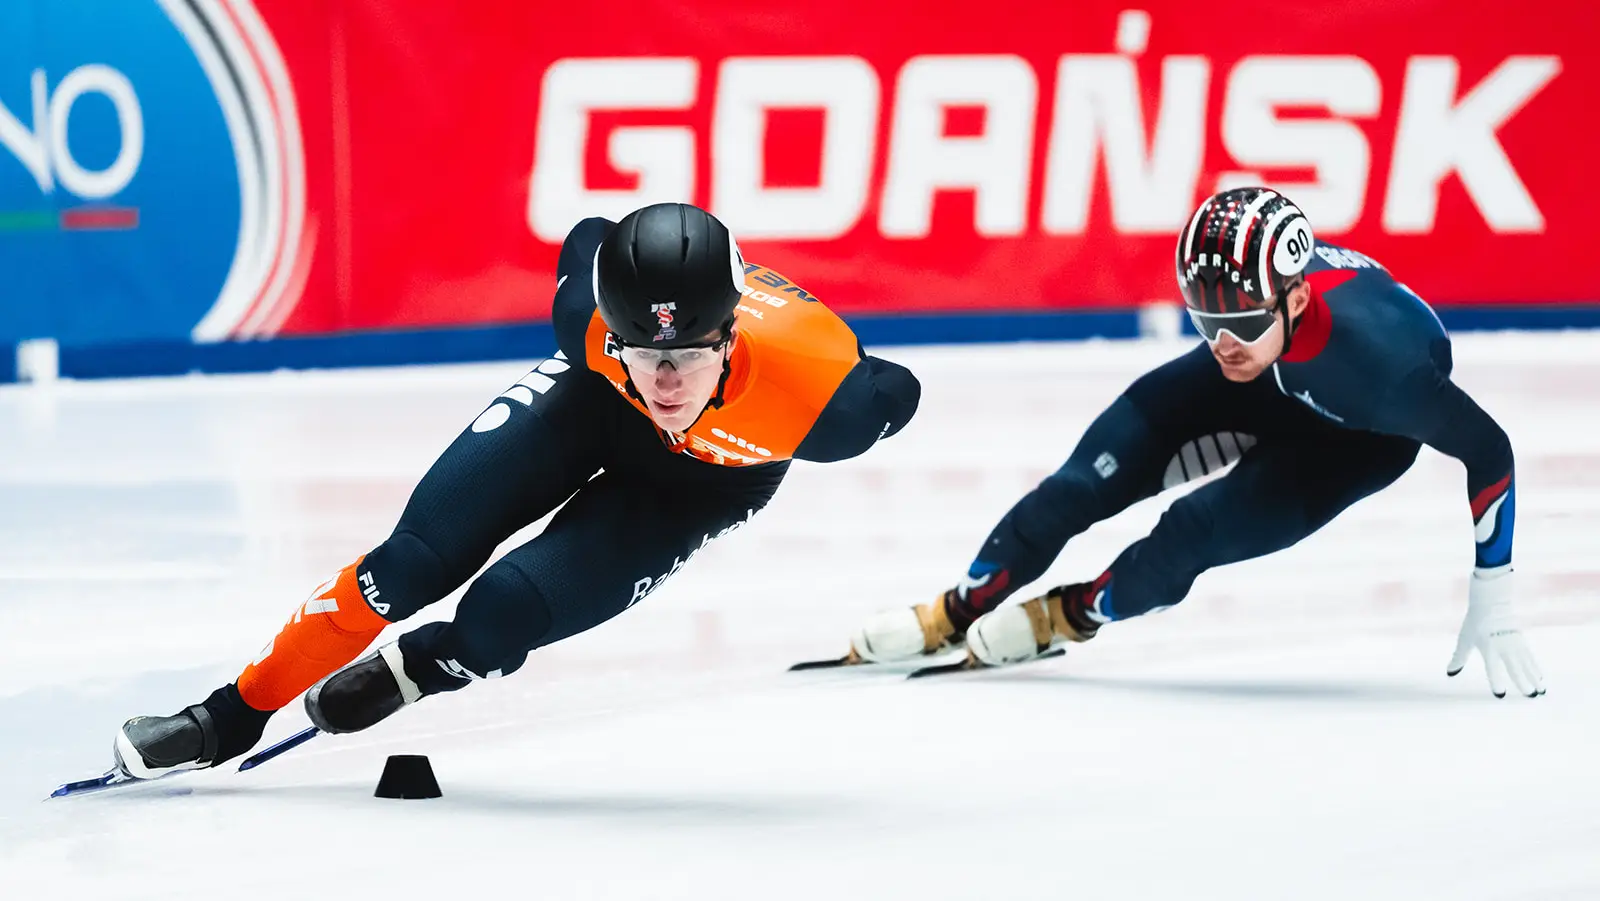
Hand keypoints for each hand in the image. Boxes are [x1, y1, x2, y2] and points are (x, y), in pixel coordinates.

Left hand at [1447, 568, 1545, 697]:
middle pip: (1515, 668)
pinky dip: (1536, 669)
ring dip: (1535, 678)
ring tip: (1541, 691)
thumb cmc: (1475, 622)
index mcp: (1489, 648)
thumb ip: (1458, 658)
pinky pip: (1531, 658)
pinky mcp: (1522, 641)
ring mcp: (1515, 644)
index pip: (1492, 668)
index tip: (1500, 694)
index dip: (1496, 681)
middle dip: (1523, 683)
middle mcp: (1504, 648)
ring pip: (1527, 664)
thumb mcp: (1465, 640)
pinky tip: (1541, 678)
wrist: (1492, 603)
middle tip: (1529, 696)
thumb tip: (1450, 673)